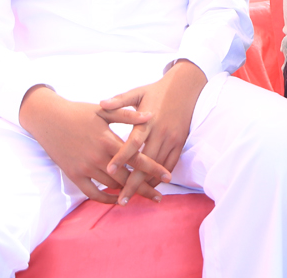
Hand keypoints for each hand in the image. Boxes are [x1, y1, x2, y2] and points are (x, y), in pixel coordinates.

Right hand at [17, 85, 161, 203]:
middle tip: (159, 196)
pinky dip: (105, 199)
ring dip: (127, 192)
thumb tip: (150, 116)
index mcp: (107, 140)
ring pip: (112, 186)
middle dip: (145, 187)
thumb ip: (127, 115)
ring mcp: (84, 168)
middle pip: (127, 178)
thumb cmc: (78, 112)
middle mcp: (97, 157)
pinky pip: (92, 193)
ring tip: (141, 195)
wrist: (48, 119)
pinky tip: (116, 199)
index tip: (168, 177)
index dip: (154, 168)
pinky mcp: (73, 175)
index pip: (137, 158)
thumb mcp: (104, 110)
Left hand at [98, 60, 207, 204]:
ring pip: (159, 167)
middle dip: (133, 183)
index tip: (110, 171)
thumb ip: (119, 100)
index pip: (133, 142)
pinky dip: (160, 177)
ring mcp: (172, 139)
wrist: (185, 87)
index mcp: (148, 120)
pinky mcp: (180, 142)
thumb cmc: (157, 90)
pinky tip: (150, 187)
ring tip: (132, 197)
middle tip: (121, 200)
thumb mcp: (138, 92)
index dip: (122, 157)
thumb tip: (100, 103)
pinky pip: (170, 164)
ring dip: (146, 184)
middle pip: (146, 163)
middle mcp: (161, 132)